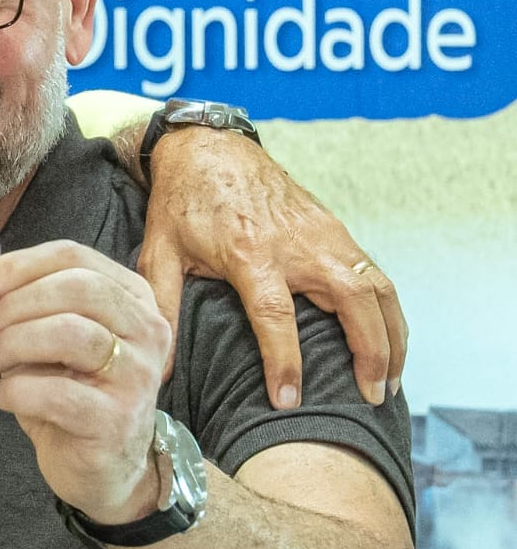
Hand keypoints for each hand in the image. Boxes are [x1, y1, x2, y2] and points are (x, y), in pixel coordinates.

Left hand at [0, 241, 172, 523]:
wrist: (107, 467)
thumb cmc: (75, 393)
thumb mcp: (55, 338)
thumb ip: (32, 304)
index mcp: (133, 299)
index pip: (75, 257)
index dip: (20, 265)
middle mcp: (146, 331)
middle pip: (77, 288)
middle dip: (16, 304)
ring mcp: (137, 376)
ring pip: (69, 333)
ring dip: (12, 343)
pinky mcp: (116, 421)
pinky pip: (55, 393)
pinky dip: (14, 389)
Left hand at [140, 127, 405, 408]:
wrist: (209, 148)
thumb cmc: (182, 201)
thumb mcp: (158, 252)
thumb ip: (162, 307)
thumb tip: (157, 366)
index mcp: (250, 252)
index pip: (275, 315)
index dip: (284, 360)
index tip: (289, 400)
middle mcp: (297, 243)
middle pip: (351, 300)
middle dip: (369, 351)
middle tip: (370, 396)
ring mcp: (324, 234)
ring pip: (376, 287)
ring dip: (391, 335)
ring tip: (389, 381)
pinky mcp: (335, 229)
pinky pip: (374, 274)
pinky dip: (388, 311)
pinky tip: (389, 341)